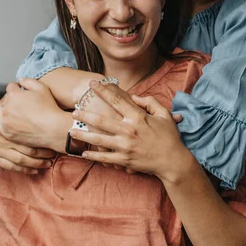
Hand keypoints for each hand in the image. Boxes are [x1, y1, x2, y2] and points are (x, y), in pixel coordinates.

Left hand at [0, 79, 63, 148]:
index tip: (27, 96)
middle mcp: (6, 106)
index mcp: (14, 94)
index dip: (20, 91)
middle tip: (25, 107)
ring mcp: (4, 120)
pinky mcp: (5, 131)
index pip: (12, 88)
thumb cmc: (50, 108)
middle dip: (12, 100)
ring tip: (15, 113)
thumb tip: (20, 81)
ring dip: (4, 109)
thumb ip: (28, 81)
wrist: (53, 129)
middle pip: (5, 99)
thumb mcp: (42, 88)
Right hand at [0, 110, 53, 173]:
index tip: (54, 141)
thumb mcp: (2, 114)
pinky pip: (13, 167)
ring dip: (38, 163)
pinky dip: (25, 170)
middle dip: (45, 154)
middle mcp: (7, 141)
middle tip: (55, 154)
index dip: (44, 141)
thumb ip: (16, 115)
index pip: (31, 136)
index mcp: (10, 129)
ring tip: (49, 163)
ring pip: (23, 160)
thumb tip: (34, 110)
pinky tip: (35, 170)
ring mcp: (1, 151)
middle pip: (30, 149)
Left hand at [69, 81, 187, 179]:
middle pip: (101, 120)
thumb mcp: (164, 114)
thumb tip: (134, 96)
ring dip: (83, 135)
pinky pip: (105, 157)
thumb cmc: (169, 137)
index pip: (116, 100)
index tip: (91, 84)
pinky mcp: (124, 160)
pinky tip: (83, 153)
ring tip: (71, 131)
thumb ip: (150, 101)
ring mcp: (125, 146)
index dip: (102, 90)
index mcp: (138, 117)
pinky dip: (93, 156)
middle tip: (73, 111)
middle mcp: (128, 131)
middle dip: (85, 115)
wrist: (173, 161)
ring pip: (99, 140)